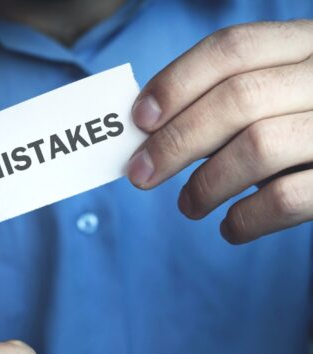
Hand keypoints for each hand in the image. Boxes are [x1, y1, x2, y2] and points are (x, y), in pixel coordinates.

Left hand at [127, 20, 312, 243]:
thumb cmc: (305, 127)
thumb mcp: (277, 95)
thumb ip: (227, 102)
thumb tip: (152, 133)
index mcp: (307, 44)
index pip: (232, 49)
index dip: (176, 83)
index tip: (139, 120)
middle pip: (237, 99)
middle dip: (175, 142)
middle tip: (141, 174)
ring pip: (258, 146)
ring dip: (205, 184)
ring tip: (187, 206)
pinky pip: (287, 199)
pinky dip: (246, 219)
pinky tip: (230, 227)